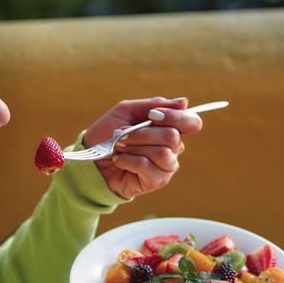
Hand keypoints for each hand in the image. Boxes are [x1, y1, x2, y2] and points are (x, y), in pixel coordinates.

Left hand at [84, 97, 202, 198]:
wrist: (92, 157)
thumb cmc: (109, 132)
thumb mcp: (127, 110)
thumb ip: (154, 104)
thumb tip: (184, 102)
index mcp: (170, 127)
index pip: (192, 122)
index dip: (176, 117)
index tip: (152, 115)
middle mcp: (173, 147)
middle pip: (172, 137)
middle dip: (142, 133)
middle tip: (122, 134)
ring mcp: (167, 166)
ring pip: (161, 153)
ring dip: (134, 147)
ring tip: (119, 147)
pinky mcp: (157, 181)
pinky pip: (147, 167)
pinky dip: (128, 160)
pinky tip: (119, 160)